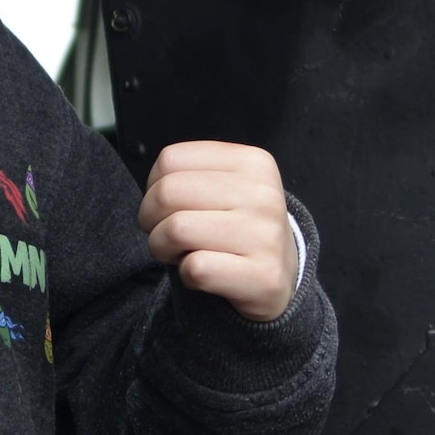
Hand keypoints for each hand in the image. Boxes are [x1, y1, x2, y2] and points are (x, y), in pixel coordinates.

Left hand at [139, 141, 295, 322]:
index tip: (167, 207)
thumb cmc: (239, 226)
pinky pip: (196, 268)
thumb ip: (192, 173)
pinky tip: (203, 274)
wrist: (284, 272)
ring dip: (163, 248)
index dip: (153, 187)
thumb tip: (152, 185)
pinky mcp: (263, 275)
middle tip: (165, 234)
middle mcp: (263, 194)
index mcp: (252, 162)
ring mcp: (265, 235)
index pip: (170, 159)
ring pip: (177, 229)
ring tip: (180, 253)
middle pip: (168, 193)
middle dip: (151, 219)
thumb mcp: (228, 184)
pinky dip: (186, 274)